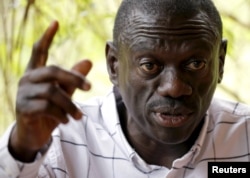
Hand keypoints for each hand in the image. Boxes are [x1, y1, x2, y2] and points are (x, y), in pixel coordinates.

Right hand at [9, 21, 91, 161]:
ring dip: (70, 105)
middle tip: (90, 88)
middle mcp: (27, 80)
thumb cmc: (49, 111)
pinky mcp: (23, 109)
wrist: (33, 135)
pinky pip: (46, 107)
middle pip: (52, 71)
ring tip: (78, 116)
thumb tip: (89, 61)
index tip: (56, 22)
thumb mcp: (63, 94)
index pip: (38, 51)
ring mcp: (23, 94)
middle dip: (74, 79)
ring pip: (52, 92)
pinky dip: (60, 114)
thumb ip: (73, 80)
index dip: (46, 37)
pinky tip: (65, 121)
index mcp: (36, 73)